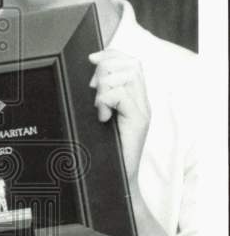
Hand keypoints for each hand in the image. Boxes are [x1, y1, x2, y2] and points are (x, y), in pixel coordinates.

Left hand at [89, 48, 150, 182]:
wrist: (119, 181)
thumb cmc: (106, 152)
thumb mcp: (101, 119)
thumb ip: (100, 99)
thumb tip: (91, 79)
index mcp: (134, 98)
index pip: (131, 62)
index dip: (112, 54)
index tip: (92, 59)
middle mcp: (142, 102)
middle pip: (131, 64)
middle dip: (106, 69)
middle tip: (93, 89)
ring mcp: (143, 111)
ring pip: (127, 76)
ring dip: (105, 87)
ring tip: (99, 106)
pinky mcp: (139, 121)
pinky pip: (122, 96)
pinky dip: (106, 102)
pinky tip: (103, 117)